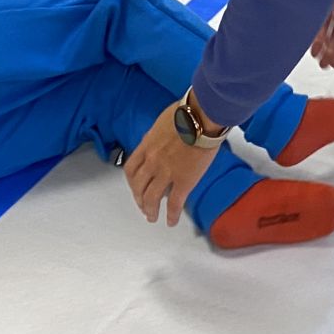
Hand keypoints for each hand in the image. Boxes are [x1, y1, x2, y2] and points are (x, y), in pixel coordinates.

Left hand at [122, 101, 215, 228]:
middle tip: (142, 205)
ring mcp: (166, 173)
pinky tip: (171, 221)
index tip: (135, 187)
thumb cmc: (187, 112)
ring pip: (151, 198)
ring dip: (150, 210)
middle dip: (139, 198)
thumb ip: (157, 135)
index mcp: (147, 145)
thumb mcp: (163, 121)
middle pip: (138, 186)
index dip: (131, 182)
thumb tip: (158, 139)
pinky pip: (174, 204)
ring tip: (152, 217)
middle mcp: (152, 161)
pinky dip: (171, 215)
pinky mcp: (183, 181)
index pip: (131, 169)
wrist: (202, 117)